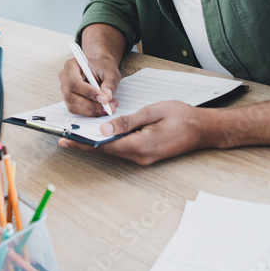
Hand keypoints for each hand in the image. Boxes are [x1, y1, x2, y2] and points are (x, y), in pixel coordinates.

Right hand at [58, 56, 120, 116]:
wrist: (101, 70)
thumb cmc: (103, 68)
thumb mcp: (111, 73)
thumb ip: (109, 85)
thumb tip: (106, 98)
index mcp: (71, 66)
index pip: (74, 82)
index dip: (88, 92)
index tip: (104, 99)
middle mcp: (65, 79)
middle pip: (71, 97)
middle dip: (91, 105)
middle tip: (108, 108)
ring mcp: (65, 91)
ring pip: (74, 106)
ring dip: (92, 111)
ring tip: (110, 107)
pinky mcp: (70, 101)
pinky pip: (77, 110)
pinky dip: (91, 112)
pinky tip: (103, 108)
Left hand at [58, 101, 213, 164]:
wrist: (204, 128)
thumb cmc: (182, 116)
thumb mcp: (152, 112)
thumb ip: (127, 122)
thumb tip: (104, 129)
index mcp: (141, 146)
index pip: (105, 146)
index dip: (83, 143)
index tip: (66, 140)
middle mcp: (140, 157)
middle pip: (107, 150)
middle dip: (86, 143)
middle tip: (65, 136)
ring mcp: (144, 158)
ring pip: (115, 150)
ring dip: (98, 142)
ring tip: (77, 133)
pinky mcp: (147, 154)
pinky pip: (124, 149)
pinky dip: (111, 142)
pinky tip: (101, 135)